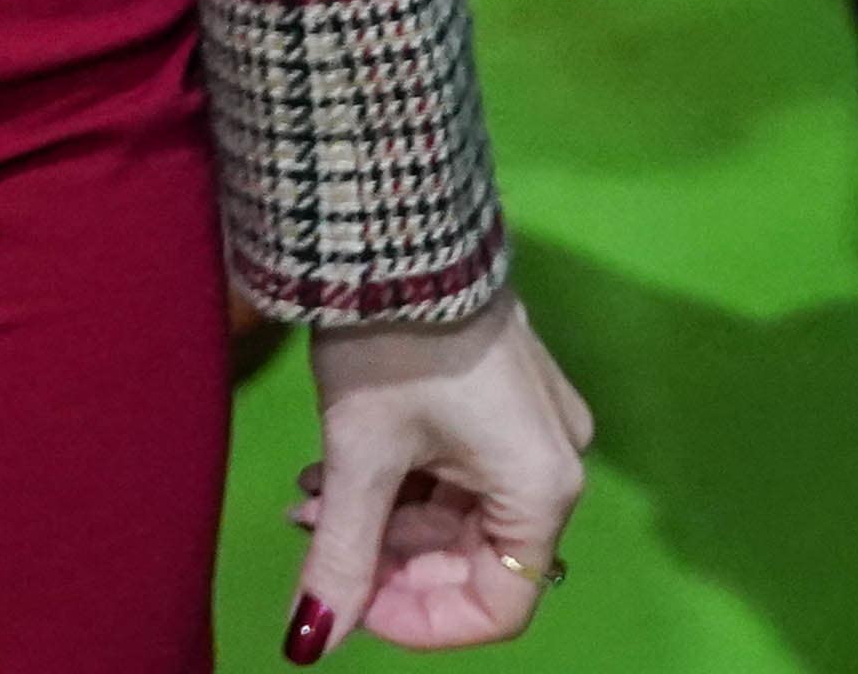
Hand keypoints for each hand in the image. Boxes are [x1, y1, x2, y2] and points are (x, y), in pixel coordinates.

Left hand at [287, 295, 591, 653]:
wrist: (395, 224)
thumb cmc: (392, 341)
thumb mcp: (360, 454)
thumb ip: (342, 555)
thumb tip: (313, 639)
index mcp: (540, 486)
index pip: (499, 606)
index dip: (422, 620)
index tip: (353, 605)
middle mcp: (552, 462)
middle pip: (473, 557)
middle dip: (388, 560)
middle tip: (310, 538)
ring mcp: (529, 426)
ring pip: (456, 512)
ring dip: (382, 519)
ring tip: (305, 497)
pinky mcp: (500, 397)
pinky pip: (456, 469)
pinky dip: (397, 480)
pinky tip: (329, 469)